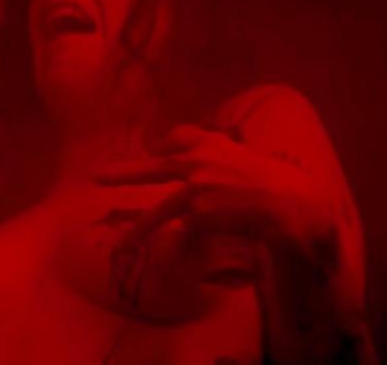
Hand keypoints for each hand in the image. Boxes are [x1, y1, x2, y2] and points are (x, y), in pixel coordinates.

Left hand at [95, 124, 337, 260]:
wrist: (291, 203)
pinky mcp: (198, 215)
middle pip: (151, 169)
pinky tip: (212, 236)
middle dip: (122, 174)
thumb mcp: (240, 156)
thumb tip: (179, 163)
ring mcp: (194, 189)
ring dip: (136, 230)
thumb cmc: (271, 181)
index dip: (164, 147)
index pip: (176, 138)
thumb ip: (212, 156)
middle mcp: (196, 163)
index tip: (156, 153)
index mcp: (209, 143)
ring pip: (158, 213)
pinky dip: (193, 238)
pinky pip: (188, 232)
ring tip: (119, 248)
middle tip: (95, 177)